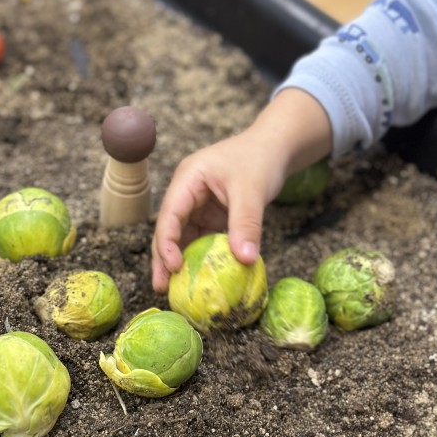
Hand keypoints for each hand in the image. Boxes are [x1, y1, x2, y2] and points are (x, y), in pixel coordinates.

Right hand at [151, 89, 332, 291]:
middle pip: (168, 229)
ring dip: (178, 261)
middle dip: (164, 258)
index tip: (173, 267)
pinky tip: (198, 277)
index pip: (170, 213)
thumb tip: (245, 260)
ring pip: (182, 237)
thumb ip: (247, 224)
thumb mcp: (253, 190)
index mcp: (188, 179)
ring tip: (173, 289)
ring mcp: (197, 205)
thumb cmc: (260, 159)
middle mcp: (186, 193)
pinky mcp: (210, 215)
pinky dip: (199, 257)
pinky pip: (200, 239)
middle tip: (161, 287)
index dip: (167, 242)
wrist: (274, 147)